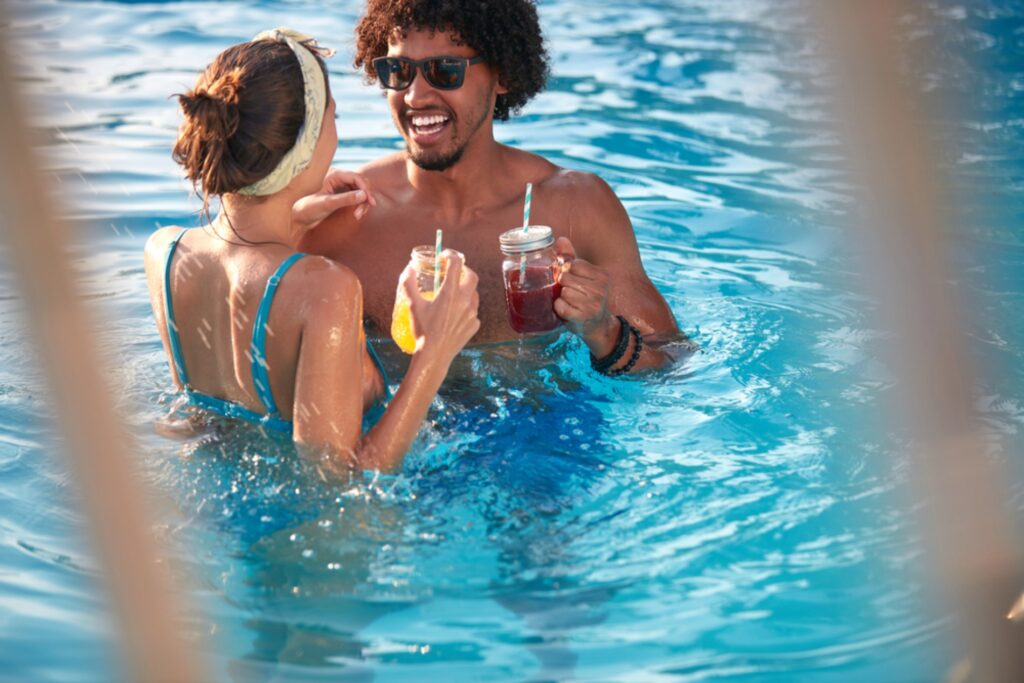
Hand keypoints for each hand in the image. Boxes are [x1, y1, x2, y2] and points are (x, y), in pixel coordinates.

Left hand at [292, 168, 376, 232]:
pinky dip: (359, 205)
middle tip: (362, 212)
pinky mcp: (341, 195)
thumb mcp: (327, 204)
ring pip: (360, 191)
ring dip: (362, 203)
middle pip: (360, 184)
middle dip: (364, 197)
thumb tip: (364, 195)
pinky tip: (356, 214)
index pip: (356, 177)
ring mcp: (340, 186)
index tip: (370, 201)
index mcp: (333, 175)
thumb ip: (345, 199)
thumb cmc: (307, 209)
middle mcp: (338, 178)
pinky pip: (356, 197)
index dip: (365, 188)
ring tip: (358, 215)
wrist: (298, 218)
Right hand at [402, 250, 479, 360]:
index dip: (450, 255)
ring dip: (465, 290)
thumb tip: (408, 270)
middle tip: (453, 273)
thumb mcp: (412, 305)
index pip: (456, 263)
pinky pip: (473, 312)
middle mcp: (465, 300)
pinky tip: (454, 315)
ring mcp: (472, 313)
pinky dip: (465, 309)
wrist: (434, 355)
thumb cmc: (423, 330)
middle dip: (463, 271)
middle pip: (472, 276)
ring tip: (452, 295)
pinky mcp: (475, 325)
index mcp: (450, 292)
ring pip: (473, 294)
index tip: (444, 256)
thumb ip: (408, 284)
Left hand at [552, 237, 618, 355]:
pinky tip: (568, 310)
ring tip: (571, 302)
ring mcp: (592, 304)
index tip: (572, 278)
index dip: (567, 271)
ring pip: (563, 292)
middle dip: (563, 284)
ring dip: (562, 297)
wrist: (598, 325)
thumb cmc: (588, 297)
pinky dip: (559, 308)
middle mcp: (600, 289)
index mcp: (601, 276)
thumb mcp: (584, 276)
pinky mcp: (583, 317)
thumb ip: (571, 257)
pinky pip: (560, 306)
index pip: (573, 264)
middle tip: (571, 292)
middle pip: (566, 277)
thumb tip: (561, 239)